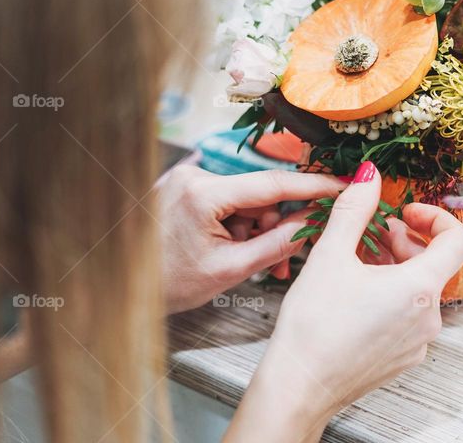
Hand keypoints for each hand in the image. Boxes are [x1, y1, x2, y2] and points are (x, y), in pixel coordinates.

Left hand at [157, 165, 345, 313]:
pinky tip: (239, 247)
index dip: (313, 185)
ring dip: (258, 228)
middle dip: (277, 223)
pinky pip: (229, 198)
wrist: (120, 287)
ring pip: (246, 198)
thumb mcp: (230, 270)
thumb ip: (278, 243)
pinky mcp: (185, 184)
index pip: (272, 183)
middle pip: (260, 192)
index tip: (342, 185)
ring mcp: (187, 177)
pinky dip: (240, 222)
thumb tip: (314, 222)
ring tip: (255, 262)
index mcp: (203, 193)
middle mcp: (194, 174)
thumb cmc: (166, 283)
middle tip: (286, 258)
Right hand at [224, 161, 462, 442]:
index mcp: (420, 288)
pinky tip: (356, 294)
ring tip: (358, 263)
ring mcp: (419, 342)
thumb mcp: (330, 255)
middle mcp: (429, 318)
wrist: (298, 387)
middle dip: (406, 241)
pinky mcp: (403, 358)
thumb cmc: (313, 327)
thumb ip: (354, 209)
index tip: (405, 214)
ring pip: (419, 290)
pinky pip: (409, 315)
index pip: (459, 240)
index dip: (436, 217)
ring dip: (396, 268)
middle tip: (373, 234)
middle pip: (435, 264)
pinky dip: (391, 296)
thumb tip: (370, 175)